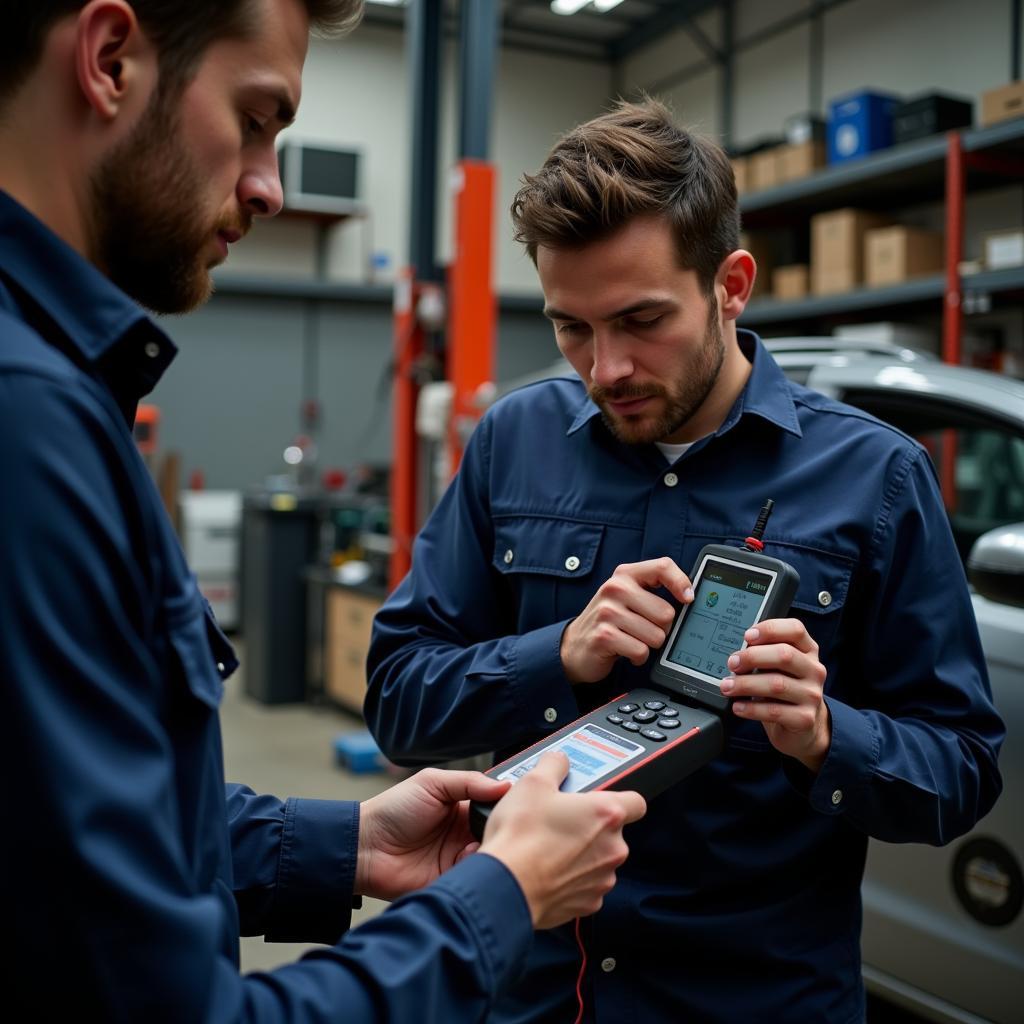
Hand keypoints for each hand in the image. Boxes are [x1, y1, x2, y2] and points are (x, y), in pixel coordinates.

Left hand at [355, 769, 511, 900]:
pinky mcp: (452, 881)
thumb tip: (507, 786)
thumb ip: (469, 782)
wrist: (364, 847)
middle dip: (506, 829)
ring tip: (487, 840)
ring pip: (490, 855)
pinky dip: (477, 868)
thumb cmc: (394, 809)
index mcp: (463, 809)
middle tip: (510, 824)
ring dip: (493, 849)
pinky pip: (474, 877)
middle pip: (498, 832)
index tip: (523, 803)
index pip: (496, 807)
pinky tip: (469, 857)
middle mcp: (465, 834)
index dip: (509, 806)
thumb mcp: (432, 783)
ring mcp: (460, 859)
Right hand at [479, 751, 645, 928]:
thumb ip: (554, 765)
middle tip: (561, 820)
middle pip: (612, 832)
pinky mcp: (588, 904)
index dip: (620, 797)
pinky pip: (585, 885)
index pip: (636, 802)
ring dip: (581, 853)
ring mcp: (602, 879)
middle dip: (590, 826)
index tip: (602, 798)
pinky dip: (571, 879)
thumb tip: (559, 760)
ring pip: (598, 860)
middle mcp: (612, 848)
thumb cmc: (521, 838)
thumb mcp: (532, 783)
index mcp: (606, 815)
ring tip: (548, 846)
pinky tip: (547, 870)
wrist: (506, 887)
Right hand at [561, 558, 692, 682]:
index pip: (662, 566)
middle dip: (663, 629)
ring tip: (632, 640)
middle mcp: (615, 588)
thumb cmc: (611, 620)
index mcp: (625, 574)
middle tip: (645, 629)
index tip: (688, 599)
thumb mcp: (628, 597)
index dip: (681, 582)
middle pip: (666, 613)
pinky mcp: (604, 636)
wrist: (575, 645)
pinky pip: (641, 651)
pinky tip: (626, 651)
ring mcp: (607, 612)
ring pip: (656, 635)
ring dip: (649, 645)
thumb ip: (653, 591)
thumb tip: (690, 597)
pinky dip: (638, 657)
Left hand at [720, 618, 830, 771]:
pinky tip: (738, 706)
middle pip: (784, 655)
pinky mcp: (804, 718)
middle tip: (732, 664)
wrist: (800, 728)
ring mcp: (812, 695)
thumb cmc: (783, 691)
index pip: (795, 630)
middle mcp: (814, 670)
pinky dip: (751, 708)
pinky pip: (774, 711)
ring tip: (727, 686)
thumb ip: (764, 655)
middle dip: (752, 657)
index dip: (770, 629)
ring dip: (745, 684)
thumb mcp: (777, 668)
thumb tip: (737, 654)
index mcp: (808, 651)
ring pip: (777, 684)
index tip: (748, 636)